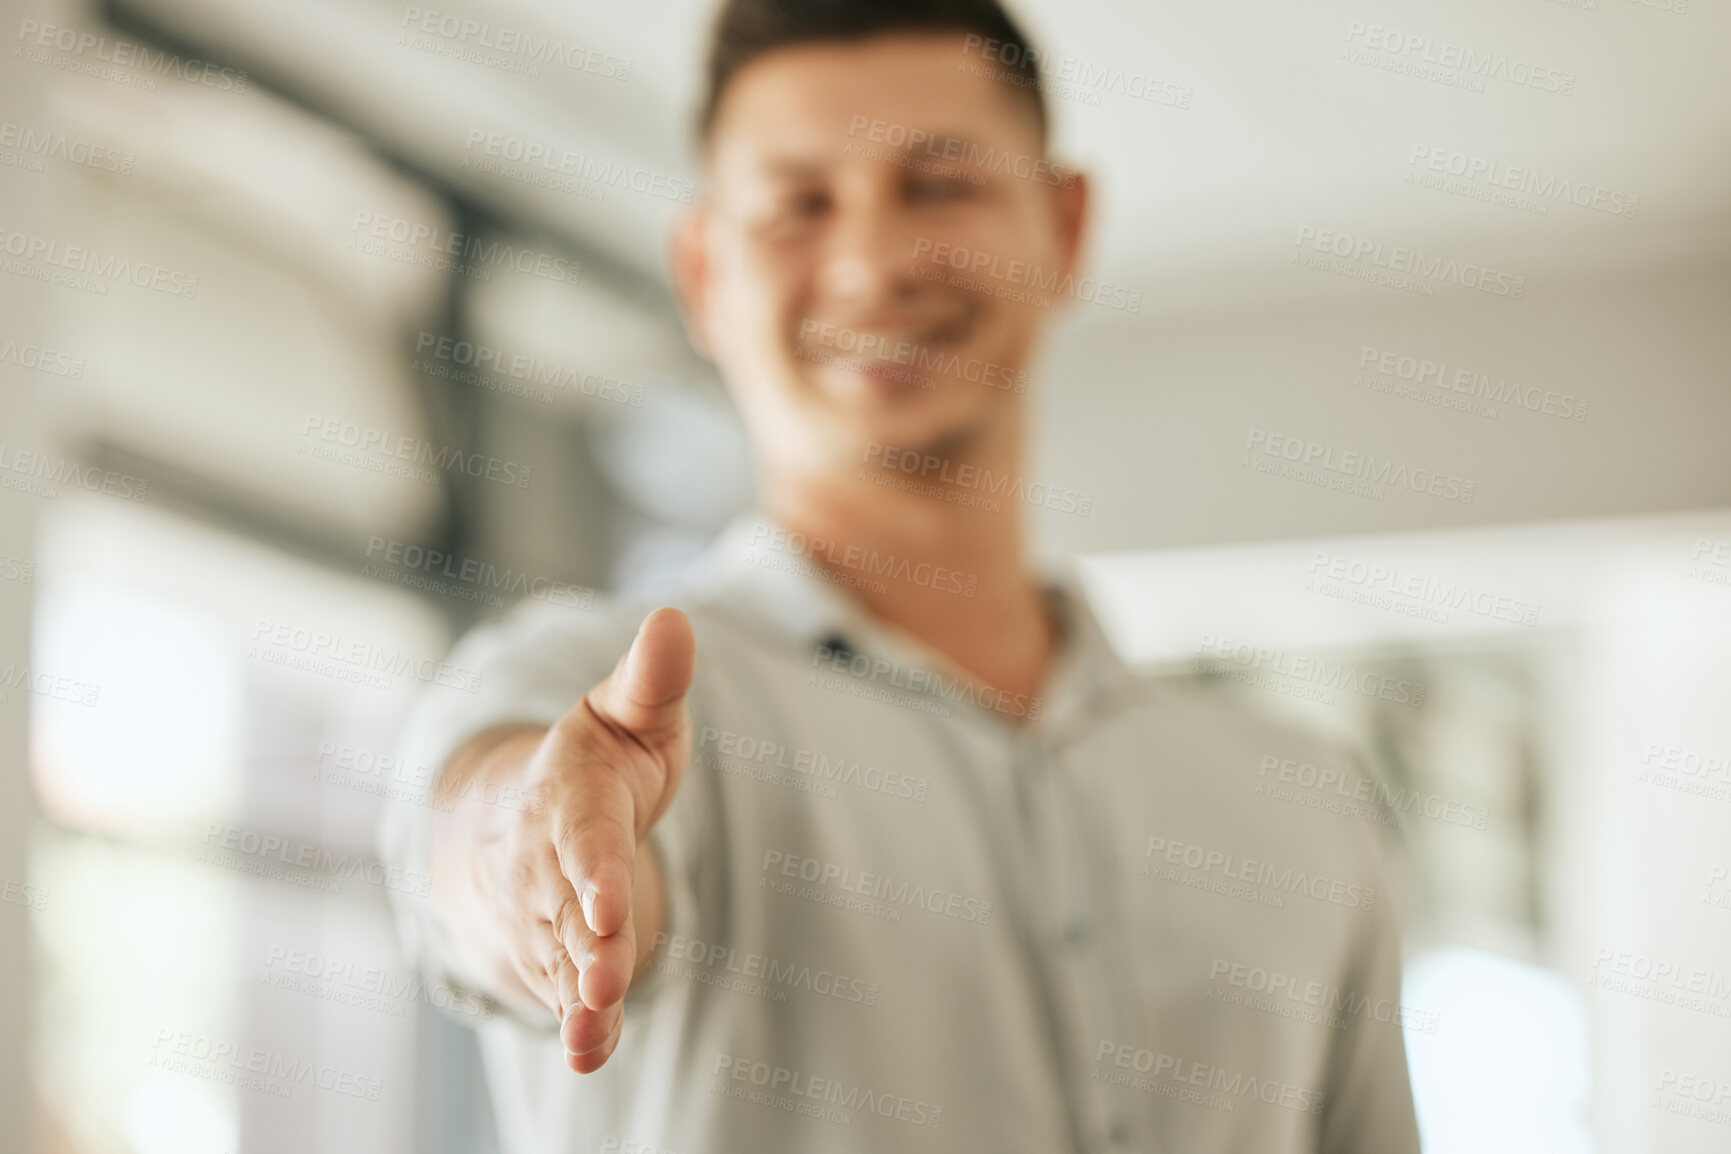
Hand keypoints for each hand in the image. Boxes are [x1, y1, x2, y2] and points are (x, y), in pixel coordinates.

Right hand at [472, 607, 694, 1071]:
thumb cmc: (594, 763)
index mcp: (568, 800)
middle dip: (587, 947)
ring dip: (578, 998)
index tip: (604, 901)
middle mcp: (547, 867)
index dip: (593, 871)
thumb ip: (652, 677)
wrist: (514, 823)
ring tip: (591, 1029)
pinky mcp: (557, 958)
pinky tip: (589, 1053)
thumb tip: (673, 616)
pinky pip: (567, 994)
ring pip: (562, 962)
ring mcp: (546, 918)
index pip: (583, 840)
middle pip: (568, 914)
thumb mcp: (625, 712)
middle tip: (605, 978)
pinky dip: (580, 1027)